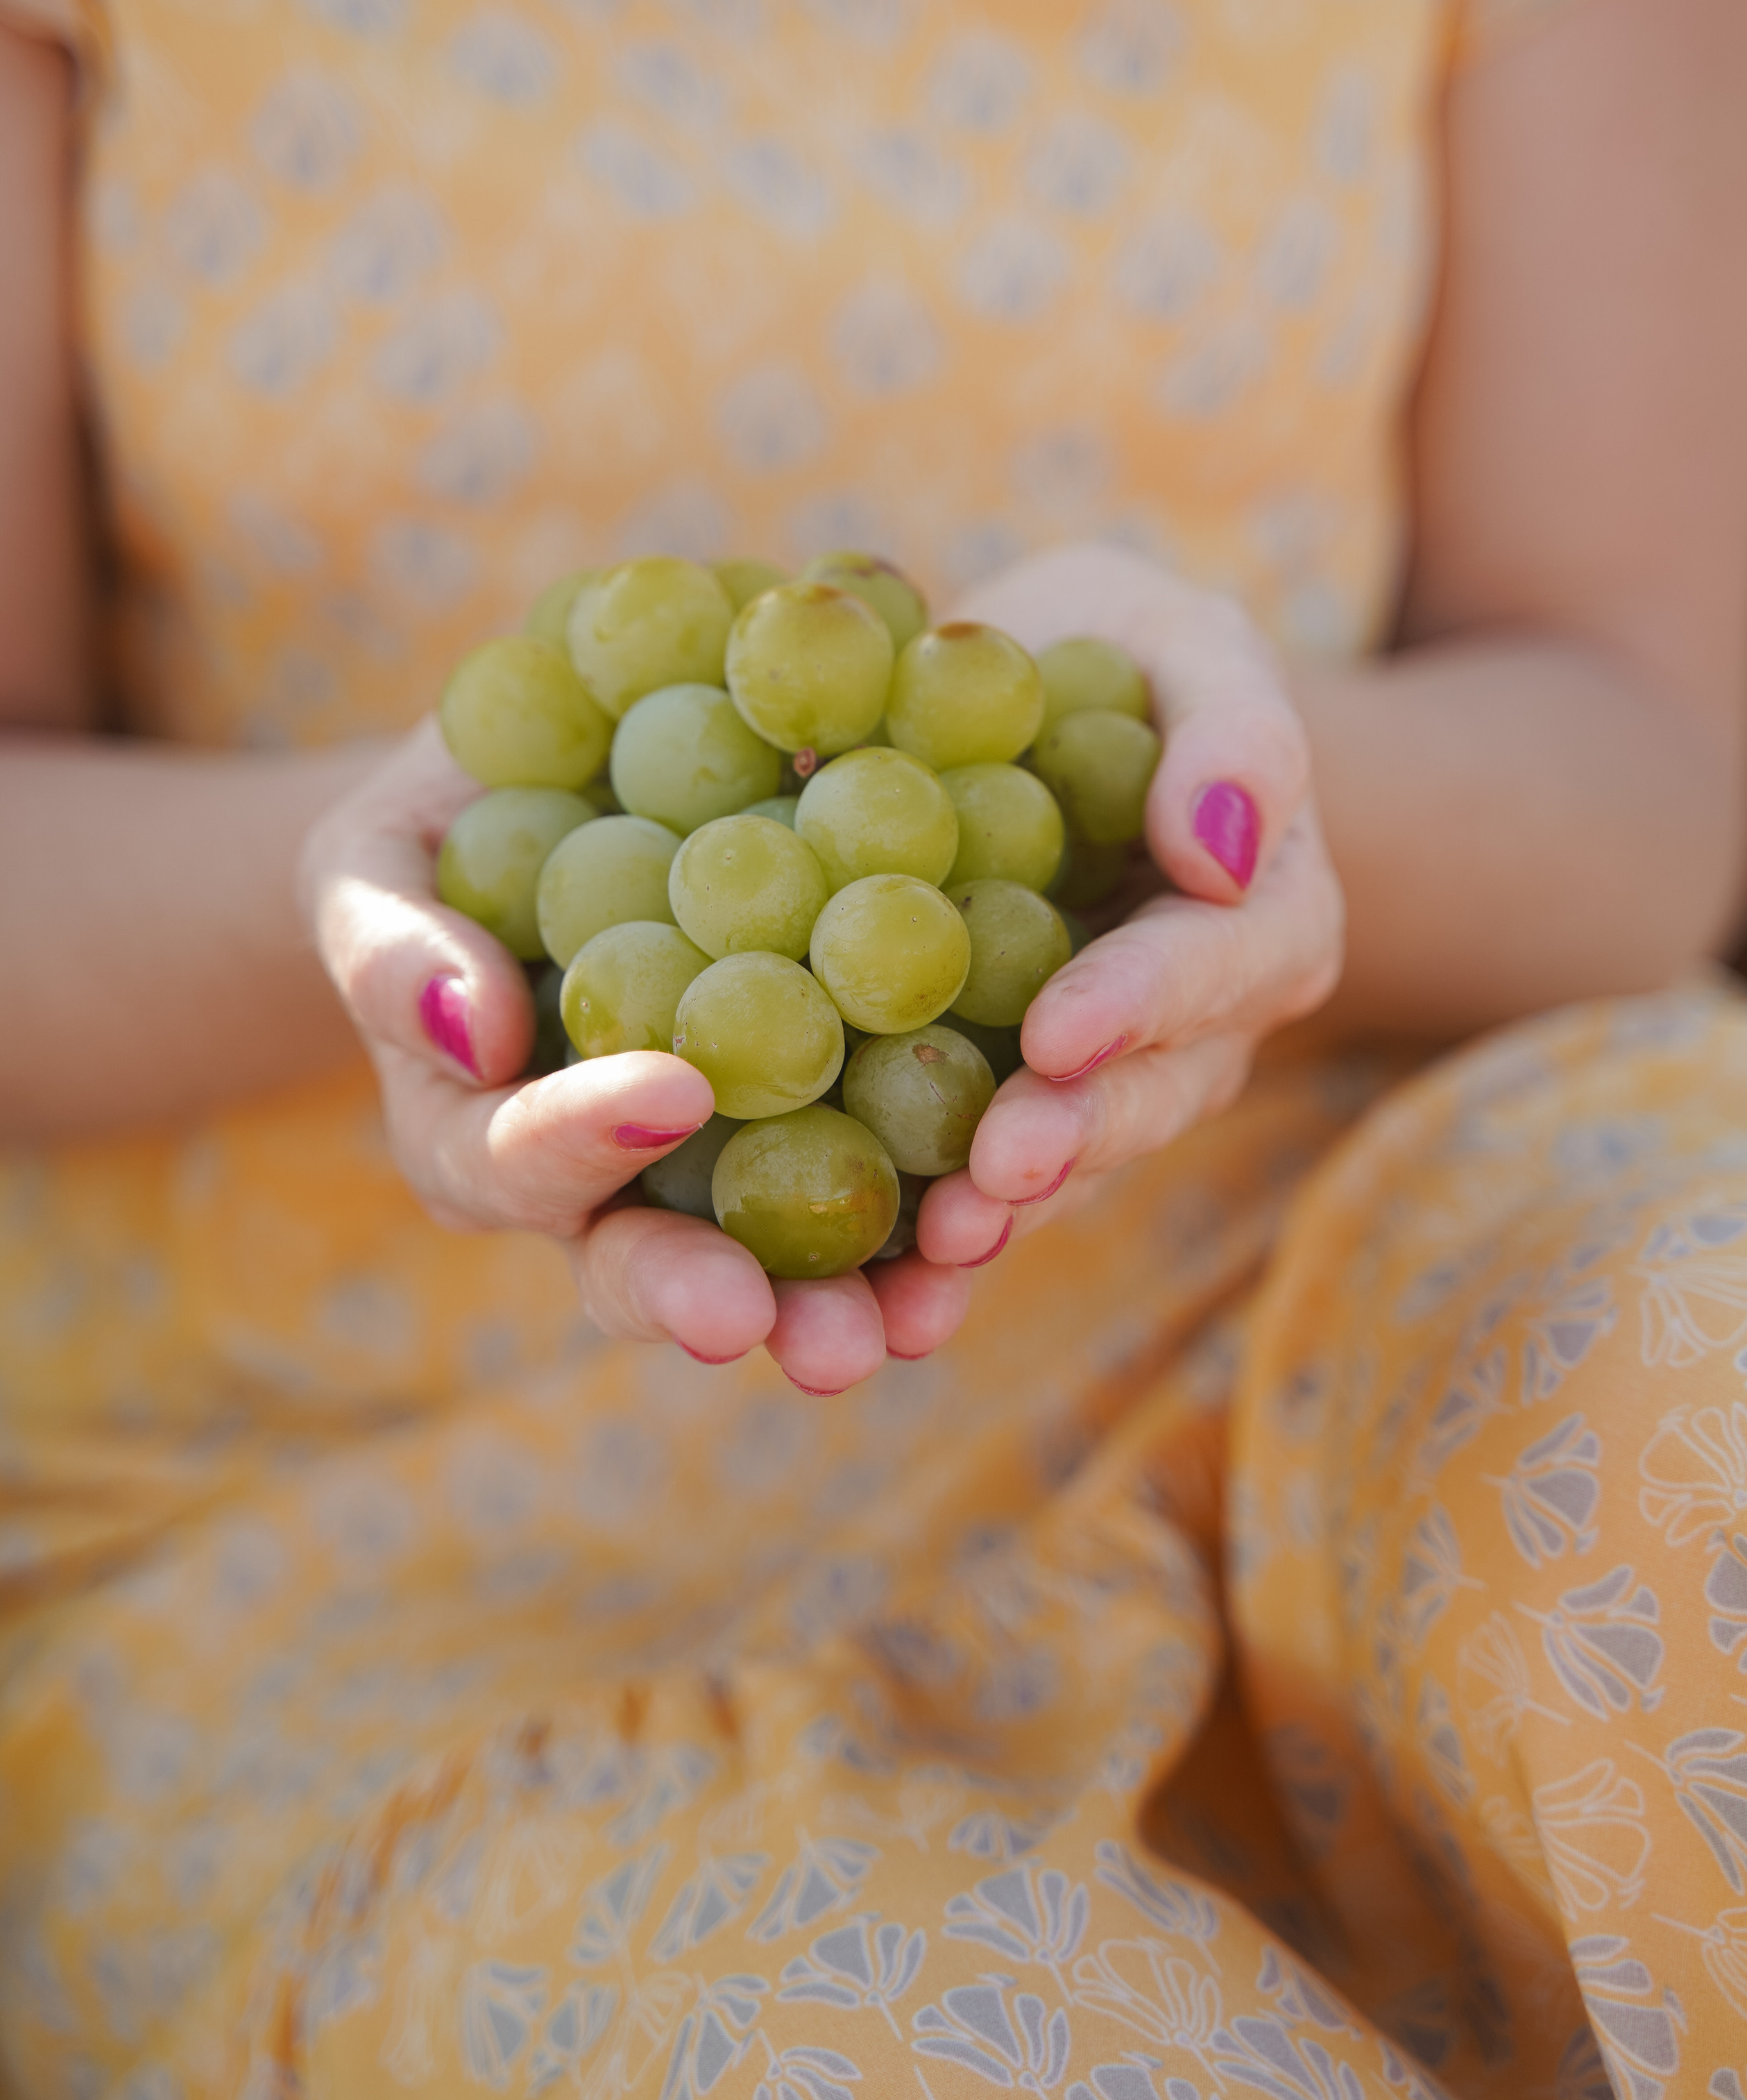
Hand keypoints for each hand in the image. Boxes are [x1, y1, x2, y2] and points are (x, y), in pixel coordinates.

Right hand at [298, 720, 971, 1392]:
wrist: (589, 778)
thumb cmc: (451, 821)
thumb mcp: (377, 854)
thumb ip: (389, 945)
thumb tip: (472, 1031)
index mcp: (484, 1133)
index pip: (512, 1164)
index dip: (579, 1141)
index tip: (668, 1090)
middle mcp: (609, 1183)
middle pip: (642, 1260)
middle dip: (704, 1291)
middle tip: (770, 1322)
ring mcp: (729, 1161)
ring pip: (780, 1252)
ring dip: (851, 1295)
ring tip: (918, 1317)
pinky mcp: (847, 1110)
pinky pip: (897, 1172)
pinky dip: (950, 1195)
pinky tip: (1017, 1196)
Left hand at [915, 543, 1344, 1269]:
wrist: (1028, 726)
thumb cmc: (1114, 656)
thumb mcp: (1176, 637)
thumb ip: (1232, 721)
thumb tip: (1222, 845)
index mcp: (1259, 912)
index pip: (1221, 962)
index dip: (1144, 1001)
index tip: (1058, 1032)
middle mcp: (1195, 1028)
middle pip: (1150, 1095)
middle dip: (1074, 1138)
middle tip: (991, 1174)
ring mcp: (1103, 1086)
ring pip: (1069, 1164)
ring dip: (1004, 1218)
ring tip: (929, 1254)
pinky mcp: (1002, 1116)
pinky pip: (980, 1188)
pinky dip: (928, 1246)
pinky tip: (869, 1294)